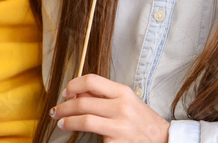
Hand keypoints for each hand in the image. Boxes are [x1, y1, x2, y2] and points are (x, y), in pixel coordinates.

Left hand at [51, 74, 169, 141]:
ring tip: (62, 123)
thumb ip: (102, 96)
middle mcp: (121, 108)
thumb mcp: (125, 100)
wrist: (161, 139)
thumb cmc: (141, 119)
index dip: (73, 85)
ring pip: (84, 121)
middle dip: (64, 107)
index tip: (65, 92)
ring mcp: (119, 127)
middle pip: (83, 103)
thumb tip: (76, 92)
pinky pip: (95, 138)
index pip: (91, 81)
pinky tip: (79, 136)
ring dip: (68, 122)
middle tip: (56, 111)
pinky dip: (83, 136)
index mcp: (122, 92)